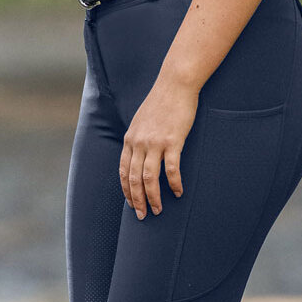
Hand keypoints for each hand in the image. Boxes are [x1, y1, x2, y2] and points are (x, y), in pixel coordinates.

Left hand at [120, 75, 198, 218]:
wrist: (174, 85)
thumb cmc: (160, 103)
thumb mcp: (141, 121)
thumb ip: (138, 139)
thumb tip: (138, 156)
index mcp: (130, 139)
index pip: (123, 171)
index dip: (126, 190)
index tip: (132, 204)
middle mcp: (139, 142)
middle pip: (133, 178)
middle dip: (137, 200)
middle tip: (144, 216)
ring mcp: (155, 142)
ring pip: (149, 178)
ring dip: (153, 197)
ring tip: (158, 210)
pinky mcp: (173, 142)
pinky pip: (171, 169)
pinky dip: (173, 184)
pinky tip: (178, 192)